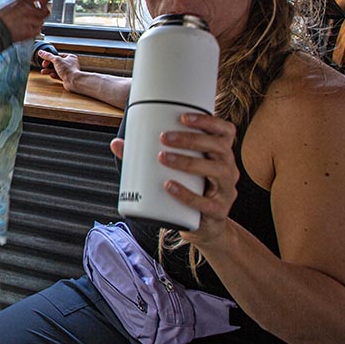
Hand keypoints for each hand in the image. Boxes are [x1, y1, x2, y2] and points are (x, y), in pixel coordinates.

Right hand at [0, 0, 50, 42]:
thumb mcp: (10, 4)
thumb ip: (22, 3)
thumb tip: (29, 3)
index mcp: (23, 0)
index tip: (45, 0)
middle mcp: (29, 10)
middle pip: (46, 10)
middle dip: (43, 12)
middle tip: (38, 13)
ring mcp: (31, 22)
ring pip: (42, 21)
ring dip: (37, 22)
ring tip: (28, 23)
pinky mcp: (31, 32)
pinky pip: (38, 30)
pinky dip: (34, 30)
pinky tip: (26, 29)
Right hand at [38, 49, 81, 90]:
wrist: (73, 81)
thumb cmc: (69, 70)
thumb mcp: (56, 60)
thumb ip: (48, 56)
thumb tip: (41, 52)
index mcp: (70, 57)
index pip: (58, 55)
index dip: (50, 58)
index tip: (45, 60)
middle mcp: (70, 64)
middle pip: (57, 63)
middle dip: (49, 65)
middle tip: (44, 66)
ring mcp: (68, 71)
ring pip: (57, 70)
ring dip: (50, 71)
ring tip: (44, 72)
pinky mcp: (66, 78)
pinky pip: (59, 76)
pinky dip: (54, 75)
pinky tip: (51, 75)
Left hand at [111, 113, 240, 242]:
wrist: (203, 227)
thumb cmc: (188, 190)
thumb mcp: (172, 170)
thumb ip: (146, 157)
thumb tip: (116, 144)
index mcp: (220, 154)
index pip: (225, 131)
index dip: (208, 120)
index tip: (183, 116)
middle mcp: (228, 169)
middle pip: (219, 147)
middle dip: (191, 139)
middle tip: (164, 137)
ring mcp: (226, 191)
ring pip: (217, 171)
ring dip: (189, 162)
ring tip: (163, 157)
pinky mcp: (218, 212)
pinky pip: (207, 203)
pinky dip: (187, 194)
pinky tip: (169, 186)